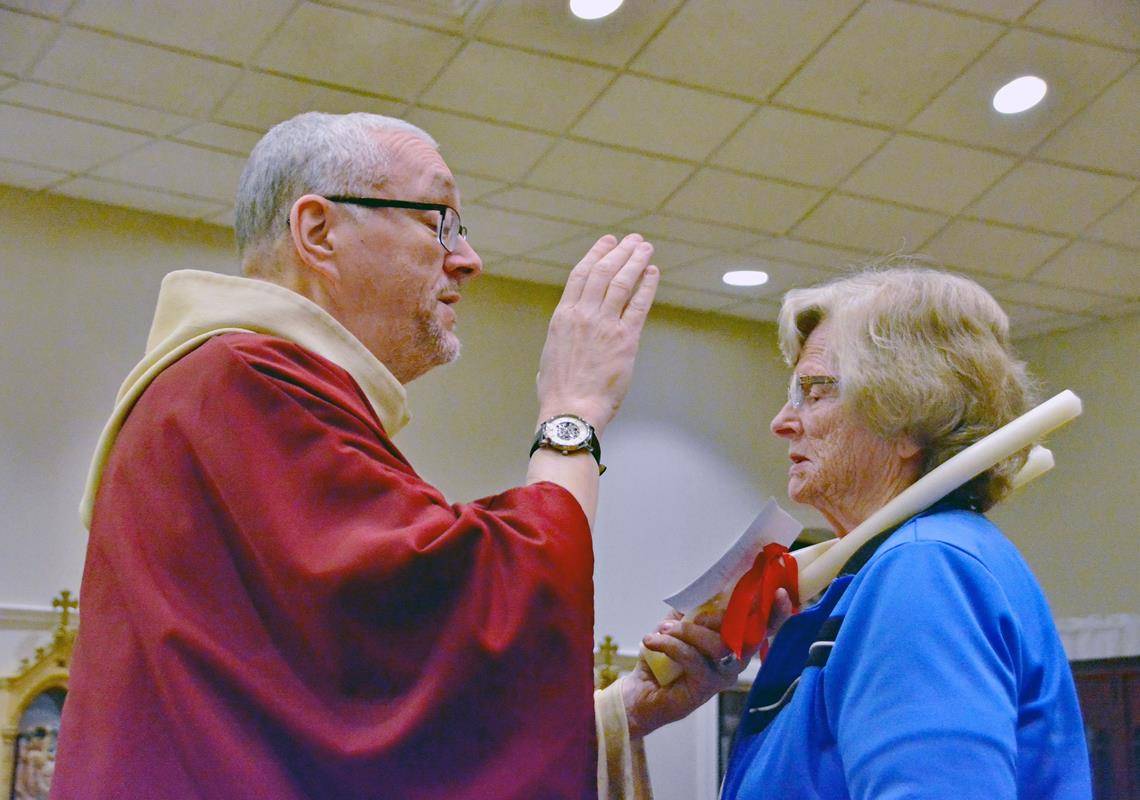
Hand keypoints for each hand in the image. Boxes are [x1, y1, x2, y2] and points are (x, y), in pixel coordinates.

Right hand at [536, 234, 658, 432]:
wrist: (570, 410)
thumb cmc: (557, 392)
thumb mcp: (551, 356)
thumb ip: (562, 340)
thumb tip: (566, 342)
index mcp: (562, 316)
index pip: (580, 275)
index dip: (596, 254)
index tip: (607, 242)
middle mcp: (583, 314)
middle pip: (604, 272)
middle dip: (620, 251)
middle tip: (633, 239)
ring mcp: (605, 325)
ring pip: (622, 282)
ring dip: (635, 261)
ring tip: (645, 248)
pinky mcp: (625, 339)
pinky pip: (639, 305)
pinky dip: (647, 286)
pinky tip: (653, 273)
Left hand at [624, 590, 793, 738]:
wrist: (640, 690)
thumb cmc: (664, 654)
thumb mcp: (681, 621)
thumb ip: (699, 606)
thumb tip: (712, 585)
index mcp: (736, 641)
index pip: (765, 626)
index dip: (777, 611)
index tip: (780, 592)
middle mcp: (737, 660)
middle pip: (747, 635)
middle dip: (717, 618)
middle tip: (685, 617)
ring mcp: (724, 676)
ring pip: (719, 645)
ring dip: (686, 631)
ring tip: (663, 630)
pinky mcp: (707, 688)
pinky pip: (693, 658)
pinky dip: (669, 644)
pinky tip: (652, 641)